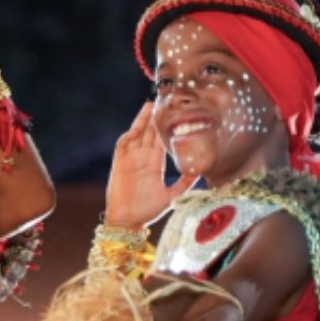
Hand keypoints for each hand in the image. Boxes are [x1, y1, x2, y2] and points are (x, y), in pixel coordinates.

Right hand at [104, 102, 197, 228]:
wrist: (128, 220)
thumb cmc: (147, 210)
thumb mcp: (171, 194)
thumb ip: (184, 183)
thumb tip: (199, 172)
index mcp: (155, 164)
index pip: (162, 140)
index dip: (167, 127)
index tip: (177, 113)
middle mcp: (143, 158)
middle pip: (150, 132)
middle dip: (156, 117)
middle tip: (164, 99)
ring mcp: (130, 158)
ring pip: (137, 134)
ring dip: (142, 120)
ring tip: (150, 106)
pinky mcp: (120, 162)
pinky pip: (124, 143)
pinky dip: (130, 134)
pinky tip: (138, 126)